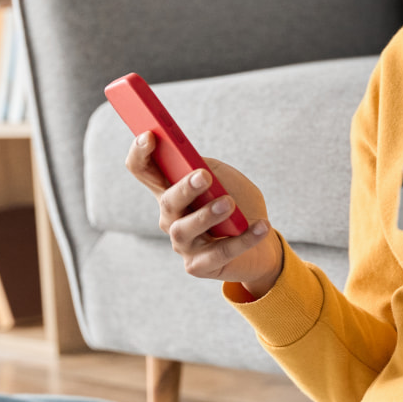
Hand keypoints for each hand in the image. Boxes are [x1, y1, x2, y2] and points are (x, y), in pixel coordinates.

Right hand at [125, 133, 283, 296]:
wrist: (262, 241)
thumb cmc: (240, 204)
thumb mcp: (226, 179)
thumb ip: (209, 168)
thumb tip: (196, 164)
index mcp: (171, 190)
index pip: (143, 170)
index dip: (140, 153)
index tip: (149, 135)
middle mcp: (171, 217)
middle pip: (167, 201)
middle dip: (184, 188)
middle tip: (203, 176)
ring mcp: (182, 244)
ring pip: (185, 229)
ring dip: (207, 215)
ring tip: (229, 203)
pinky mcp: (199, 266)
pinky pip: (219, 252)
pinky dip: (243, 239)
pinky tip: (261, 226)